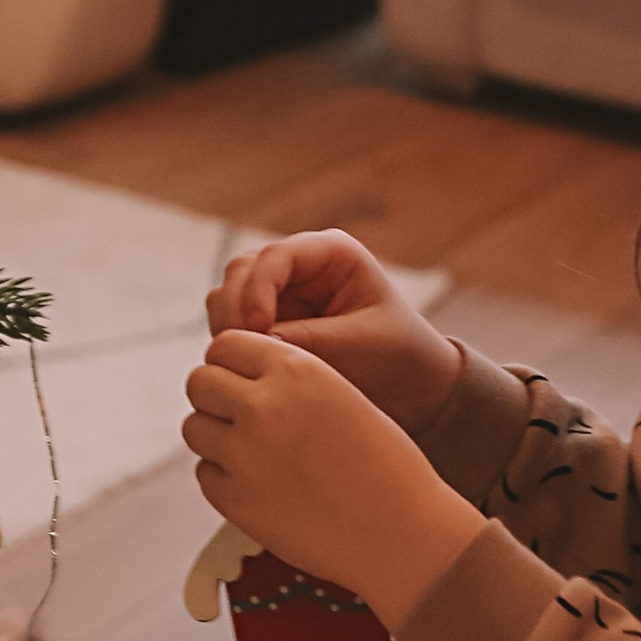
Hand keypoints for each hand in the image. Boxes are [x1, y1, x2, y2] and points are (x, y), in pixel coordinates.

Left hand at [184, 329, 482, 627]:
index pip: (225, 344)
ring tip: (255, 453)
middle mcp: (263, 406)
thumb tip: (233, 377)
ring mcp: (244, 456)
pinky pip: (205, 474)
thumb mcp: (341, 395)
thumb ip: (287, 380)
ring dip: (216, 437)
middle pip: (199, 382)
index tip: (243, 381)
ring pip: (194, 428)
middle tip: (240, 417)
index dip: (230, 362)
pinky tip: (262, 485)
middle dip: (215, 396)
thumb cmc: (384, 464)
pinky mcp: (236, 501)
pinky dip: (224, 478)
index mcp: (296, 370)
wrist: (402, 532)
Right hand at [206, 229, 461, 432]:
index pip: (276, 256)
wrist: (412, 386)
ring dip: (228, 326)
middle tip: (242, 353)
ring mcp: (282, 293)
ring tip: (243, 363)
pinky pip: (232, 323)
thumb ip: (310, 340)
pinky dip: (232, 342)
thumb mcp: (362, 344)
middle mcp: (301, 266)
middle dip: (236, 309)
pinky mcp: (270, 322)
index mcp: (331, 254)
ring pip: (229, 294)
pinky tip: (247, 368)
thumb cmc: (399, 355)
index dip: (258, 289)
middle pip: (242, 270)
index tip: (259, 330)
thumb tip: (256, 343)